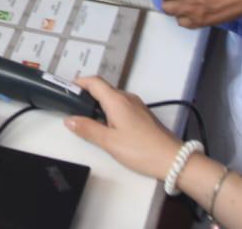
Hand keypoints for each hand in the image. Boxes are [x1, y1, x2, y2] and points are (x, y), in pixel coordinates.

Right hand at [64, 76, 183, 179]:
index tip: (67, 91)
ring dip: (99, 103)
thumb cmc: (140, 150)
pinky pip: (122, 105)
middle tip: (74, 108)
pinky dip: (110, 110)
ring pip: (113, 97)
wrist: (174, 159)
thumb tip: (69, 119)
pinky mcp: (143, 115)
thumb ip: (88, 129)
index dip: (79, 82)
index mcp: (117, 100)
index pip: (94, 81)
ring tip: (88, 119)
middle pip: (103, 88)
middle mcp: (127, 98)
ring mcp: (137, 105)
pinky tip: (108, 127)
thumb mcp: (110, 142)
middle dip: (87, 94)